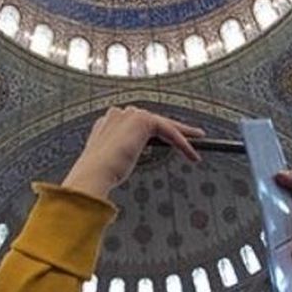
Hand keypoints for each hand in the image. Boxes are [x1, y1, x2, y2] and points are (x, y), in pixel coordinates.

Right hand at [61, 106, 203, 199]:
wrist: (93, 174)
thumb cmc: (98, 176)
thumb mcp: (110, 164)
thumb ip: (117, 157)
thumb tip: (118, 167)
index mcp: (106, 124)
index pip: (137, 123)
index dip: (156, 131)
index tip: (169, 139)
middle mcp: (117, 115)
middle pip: (153, 119)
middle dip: (175, 128)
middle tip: (192, 135)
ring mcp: (129, 115)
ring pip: (164, 123)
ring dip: (182, 133)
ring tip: (198, 139)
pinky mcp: (142, 120)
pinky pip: (168, 131)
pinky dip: (182, 143)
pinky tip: (193, 155)